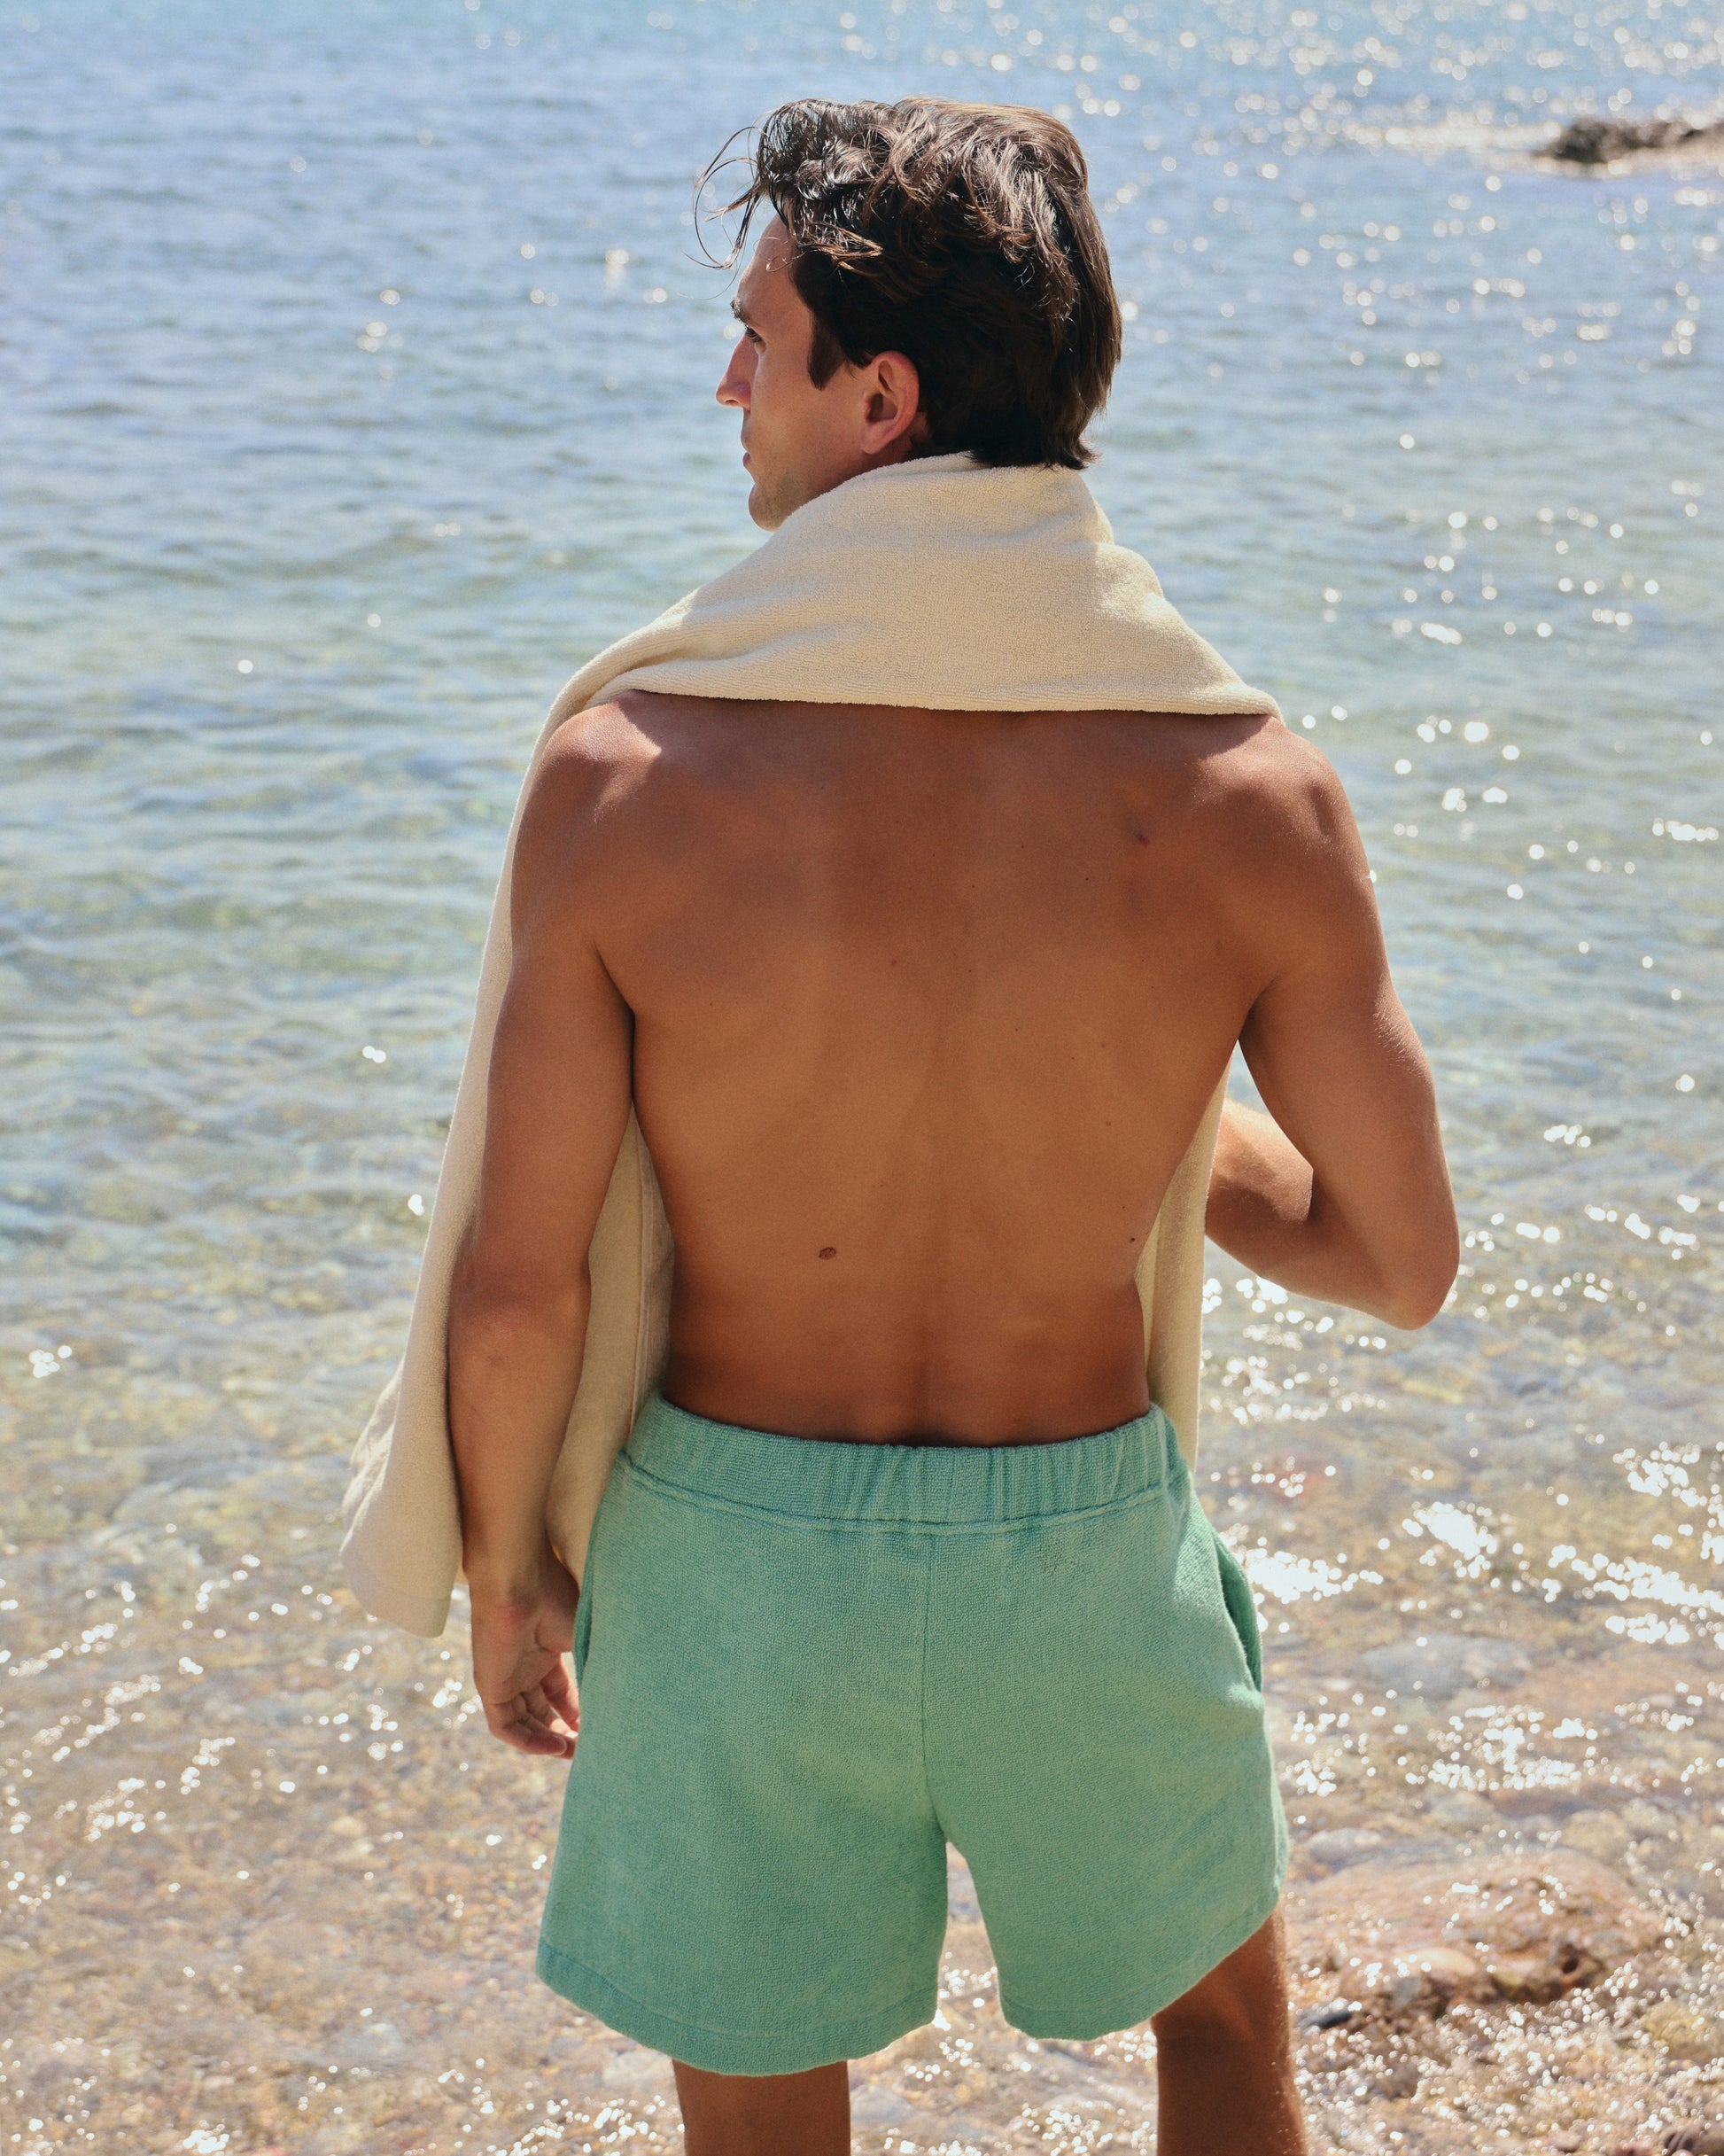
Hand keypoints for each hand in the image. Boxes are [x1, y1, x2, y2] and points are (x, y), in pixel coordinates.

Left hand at [469, 1555, 580, 1758]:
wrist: (519, 1580)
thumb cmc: (553, 1597)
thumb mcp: (583, 1634)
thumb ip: (595, 1662)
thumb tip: (620, 1689)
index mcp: (544, 1650)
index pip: (559, 1691)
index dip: (576, 1710)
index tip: (597, 1727)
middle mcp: (523, 1666)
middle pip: (541, 1709)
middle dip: (563, 1730)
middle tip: (586, 1747)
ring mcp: (505, 1677)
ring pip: (523, 1721)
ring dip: (547, 1740)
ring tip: (573, 1752)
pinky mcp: (490, 1686)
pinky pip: (505, 1725)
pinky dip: (528, 1741)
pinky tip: (554, 1746)